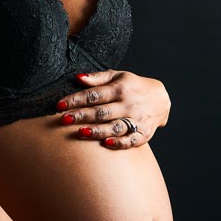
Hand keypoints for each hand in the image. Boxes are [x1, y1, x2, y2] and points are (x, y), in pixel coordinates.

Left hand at [55, 69, 170, 148]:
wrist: (161, 99)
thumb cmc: (133, 86)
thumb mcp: (118, 76)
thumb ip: (97, 78)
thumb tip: (78, 78)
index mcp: (120, 88)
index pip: (94, 94)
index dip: (76, 100)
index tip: (59, 105)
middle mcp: (129, 104)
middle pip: (101, 112)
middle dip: (81, 115)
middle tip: (62, 120)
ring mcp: (137, 120)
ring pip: (114, 127)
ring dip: (97, 130)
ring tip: (79, 132)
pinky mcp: (144, 134)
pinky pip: (131, 140)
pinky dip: (119, 143)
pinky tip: (105, 144)